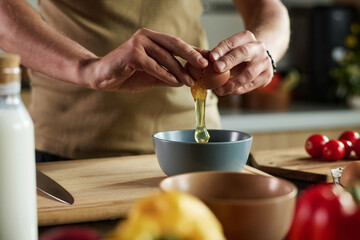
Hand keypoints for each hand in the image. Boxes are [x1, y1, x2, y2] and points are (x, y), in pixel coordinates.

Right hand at [83, 28, 207, 91]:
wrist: (102, 78)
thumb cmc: (128, 75)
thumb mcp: (153, 75)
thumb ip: (169, 75)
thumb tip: (188, 80)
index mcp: (152, 38)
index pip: (176, 44)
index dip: (193, 51)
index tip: (207, 60)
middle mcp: (146, 36)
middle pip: (174, 44)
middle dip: (191, 55)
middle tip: (204, 65)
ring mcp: (138, 43)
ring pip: (165, 57)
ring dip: (180, 71)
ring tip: (191, 81)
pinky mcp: (132, 54)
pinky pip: (154, 66)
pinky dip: (166, 75)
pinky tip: (176, 82)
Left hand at [209, 31, 272, 95]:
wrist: (259, 59)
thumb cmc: (239, 55)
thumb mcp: (230, 50)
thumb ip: (219, 55)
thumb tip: (207, 62)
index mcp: (247, 37)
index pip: (232, 42)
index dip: (221, 50)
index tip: (211, 57)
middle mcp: (258, 48)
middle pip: (244, 53)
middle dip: (229, 60)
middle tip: (217, 68)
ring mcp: (265, 63)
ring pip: (248, 74)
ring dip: (232, 83)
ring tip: (219, 90)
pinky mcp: (266, 77)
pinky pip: (250, 85)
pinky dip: (238, 89)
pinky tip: (228, 91)